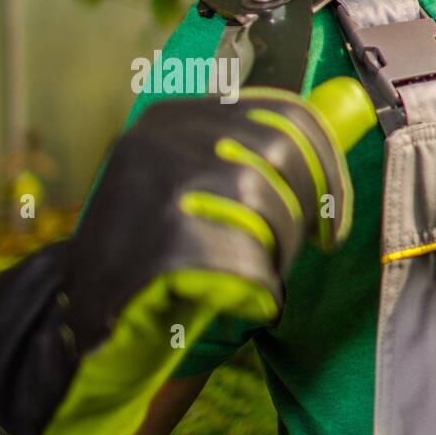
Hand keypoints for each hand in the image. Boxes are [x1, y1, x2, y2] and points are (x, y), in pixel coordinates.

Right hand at [0, 78, 373, 434]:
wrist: (89, 325)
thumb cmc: (161, 257)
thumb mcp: (195, 186)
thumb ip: (252, 155)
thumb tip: (346, 109)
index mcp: (176, 118)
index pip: (285, 115)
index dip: (327, 166)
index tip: (333, 217)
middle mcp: (162, 139)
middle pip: (284, 152)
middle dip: (304, 210)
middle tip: (296, 251)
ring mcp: (157, 186)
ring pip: (268, 204)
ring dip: (277, 253)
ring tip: (254, 276)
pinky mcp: (160, 242)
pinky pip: (249, 262)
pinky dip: (258, 290)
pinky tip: (239, 301)